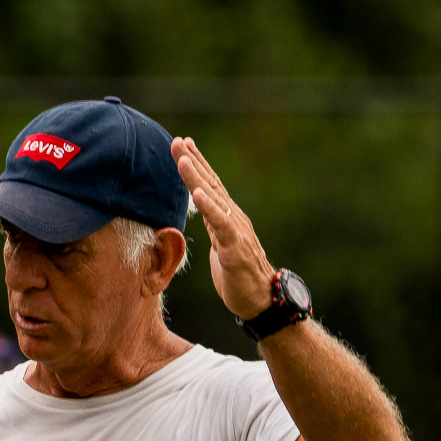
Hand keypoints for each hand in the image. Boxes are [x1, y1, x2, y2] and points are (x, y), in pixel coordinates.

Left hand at [172, 137, 276, 319]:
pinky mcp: (235, 247)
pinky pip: (221, 224)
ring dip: (196, 177)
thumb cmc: (241, 275)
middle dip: (192, 161)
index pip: (210, 185)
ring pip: (214, 198)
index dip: (197, 164)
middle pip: (210, 184)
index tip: (182, 145)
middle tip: (177, 141)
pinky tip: (198, 193)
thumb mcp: (221, 245)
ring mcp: (235, 231)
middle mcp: (233, 217)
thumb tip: (203, 214)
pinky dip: (209, 207)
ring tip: (182, 158)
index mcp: (228, 217)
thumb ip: (214, 226)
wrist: (263, 300)